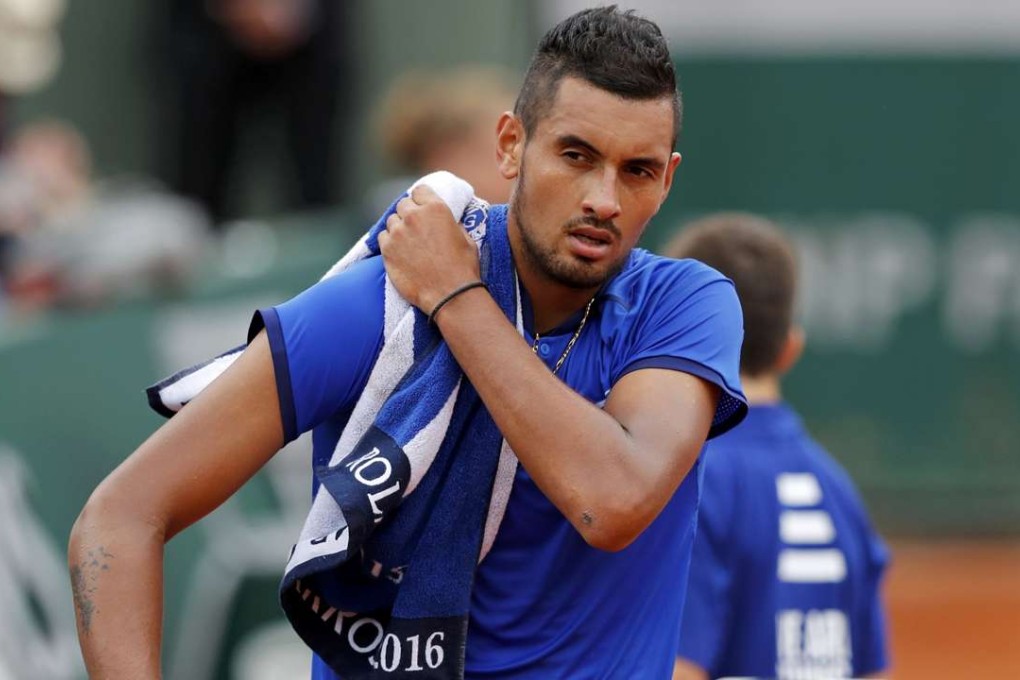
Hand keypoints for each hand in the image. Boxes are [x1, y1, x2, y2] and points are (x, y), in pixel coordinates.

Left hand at [378, 185, 481, 313]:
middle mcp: (414, 216)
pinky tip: (399, 252)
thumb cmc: (463, 268)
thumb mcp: (466, 237)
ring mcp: (398, 233)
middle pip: (403, 204)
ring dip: (398, 228)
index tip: (422, 208)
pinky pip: (382, 237)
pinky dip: (389, 242)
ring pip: (391, 221)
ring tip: (407, 243)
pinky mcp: (387, 250)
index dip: (421, 199)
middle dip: (409, 214)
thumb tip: (446, 221)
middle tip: (415, 228)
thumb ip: (451, 223)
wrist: (450, 294)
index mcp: (436, 209)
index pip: (420, 191)